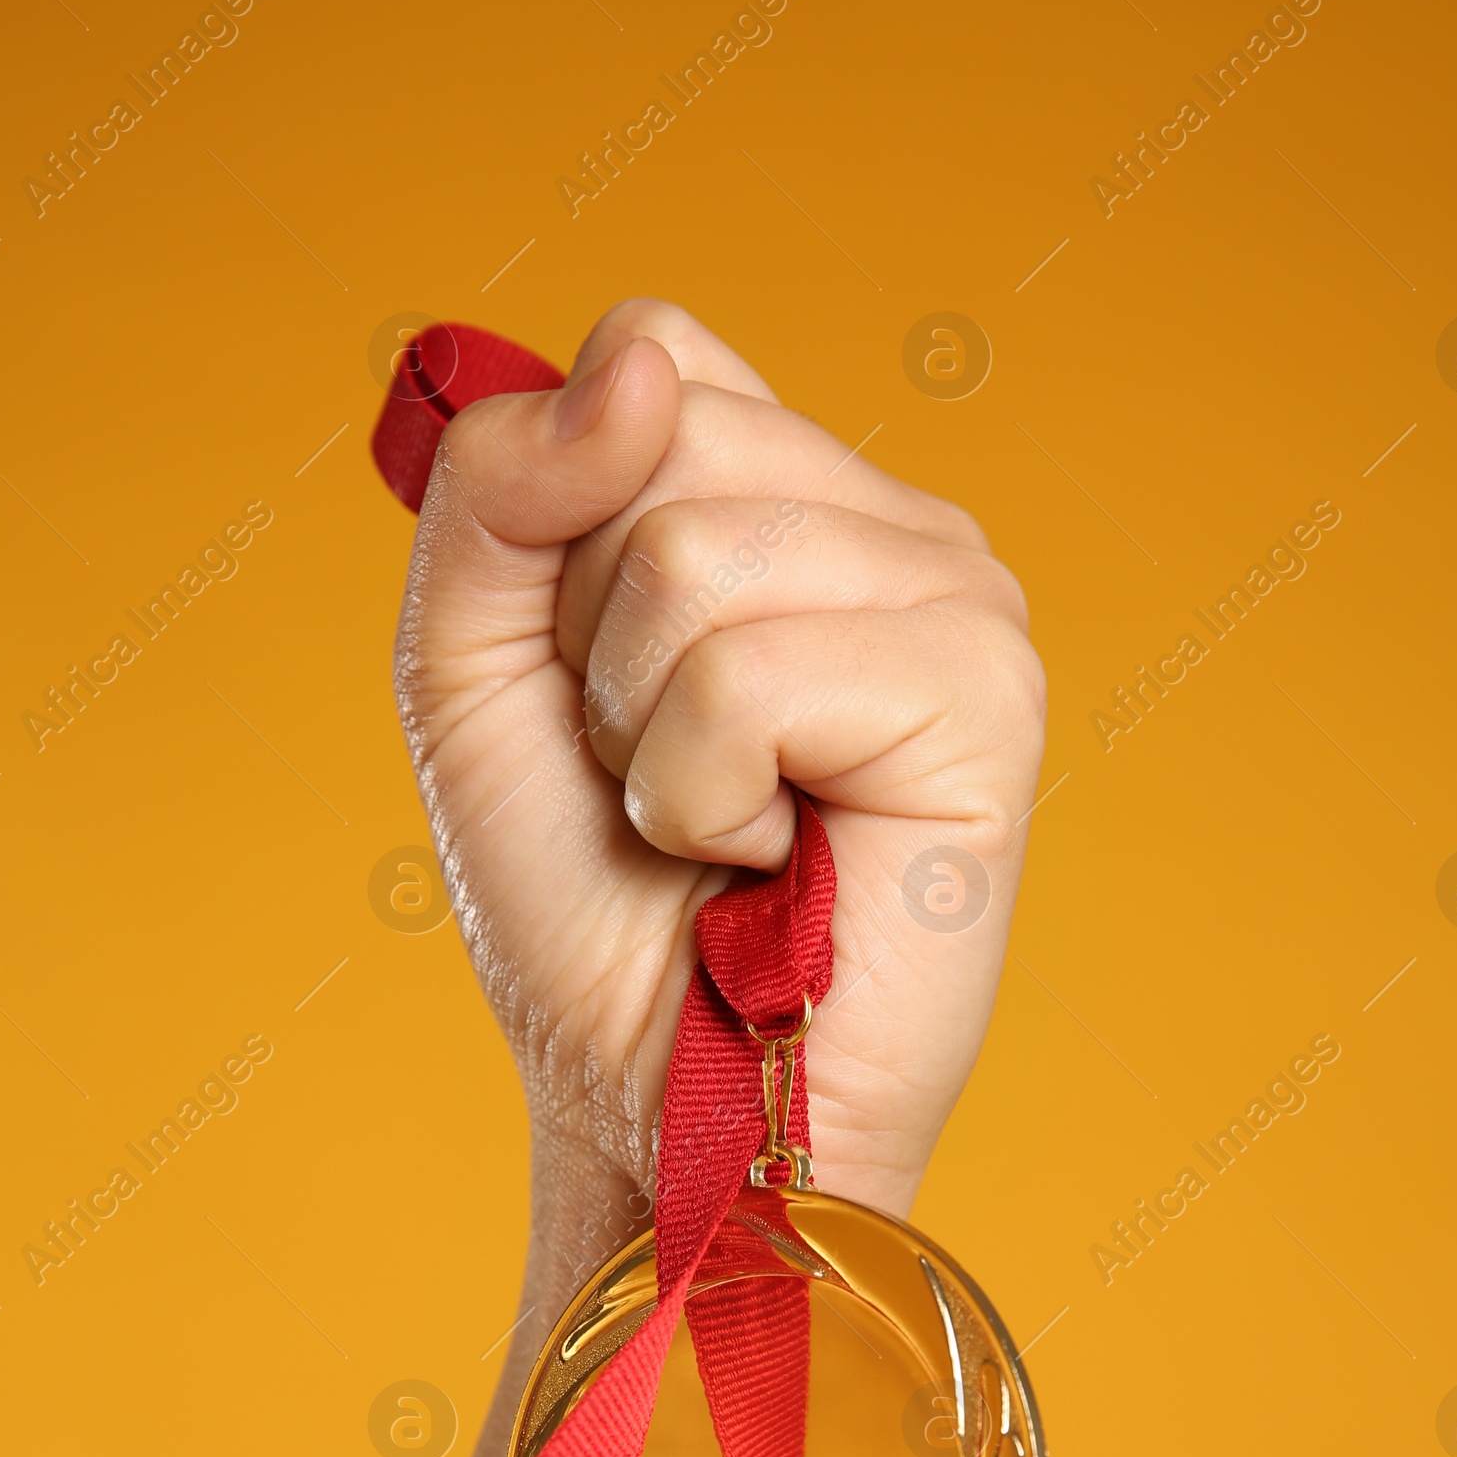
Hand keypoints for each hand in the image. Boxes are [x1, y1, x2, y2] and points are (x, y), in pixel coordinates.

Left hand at [395, 299, 1044, 1225]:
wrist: (653, 1101)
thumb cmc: (585, 907)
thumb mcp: (470, 667)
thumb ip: (499, 491)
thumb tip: (634, 360)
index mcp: (796, 498)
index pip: (655, 355)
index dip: (566, 530)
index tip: (598, 685)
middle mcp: (897, 527)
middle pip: (666, 441)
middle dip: (595, 645)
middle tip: (665, 775)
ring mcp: (960, 601)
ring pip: (695, 555)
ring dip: (644, 733)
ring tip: (720, 828)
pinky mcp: (986, 702)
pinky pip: (749, 675)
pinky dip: (701, 795)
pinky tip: (769, 859)